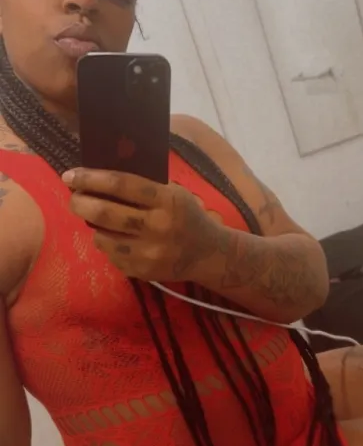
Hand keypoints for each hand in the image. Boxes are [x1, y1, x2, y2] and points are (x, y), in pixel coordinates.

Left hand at [63, 168, 225, 282]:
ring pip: (101, 237)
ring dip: (92, 225)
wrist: (208, 254)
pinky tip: (113, 236)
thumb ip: (143, 184)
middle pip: (104, 212)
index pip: (120, 184)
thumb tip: (99, 175)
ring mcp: (149, 253)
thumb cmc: (186, 215)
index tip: (70, 175)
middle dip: (80, 202)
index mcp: (166, 200)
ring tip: (94, 217)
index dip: (91, 178)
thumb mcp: (173, 192)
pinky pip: (110, 255)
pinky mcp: (142, 271)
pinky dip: (106, 243)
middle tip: (73, 196)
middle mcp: (157, 227)